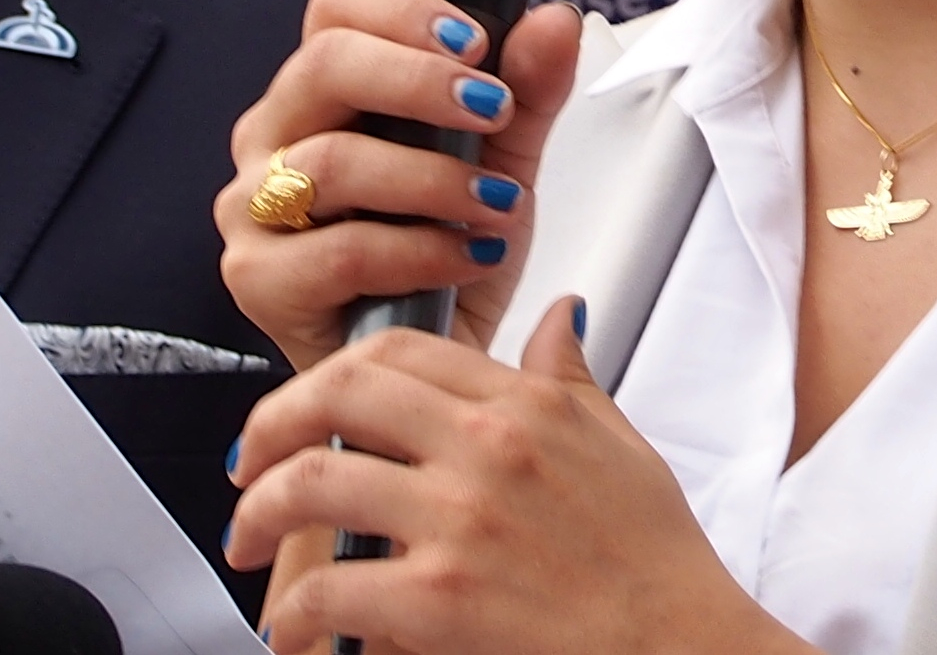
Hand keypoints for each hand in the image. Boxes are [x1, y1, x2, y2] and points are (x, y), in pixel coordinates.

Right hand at [218, 0, 579, 373]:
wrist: (435, 371)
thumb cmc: (449, 258)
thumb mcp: (500, 164)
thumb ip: (529, 91)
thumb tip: (557, 21)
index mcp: (323, 91)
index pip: (335, 7)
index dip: (402, 9)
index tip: (476, 41)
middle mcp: (275, 136)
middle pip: (325, 65)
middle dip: (420, 81)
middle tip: (492, 109)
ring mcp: (254, 206)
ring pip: (331, 161)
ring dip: (431, 180)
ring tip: (495, 204)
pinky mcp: (259, 278)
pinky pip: (338, 250)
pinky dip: (418, 251)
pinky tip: (466, 256)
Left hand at [228, 299, 804, 654]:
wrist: (688, 649)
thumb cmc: (656, 561)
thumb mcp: (620, 443)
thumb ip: (571, 374)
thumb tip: (562, 314)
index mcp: (521, 403)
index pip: (399, 349)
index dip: (333, 373)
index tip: (305, 407)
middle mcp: (484, 446)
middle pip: (338, 392)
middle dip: (272, 425)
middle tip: (249, 464)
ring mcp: (458, 522)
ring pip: (315, 483)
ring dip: (262, 513)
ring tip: (248, 540)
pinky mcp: (441, 602)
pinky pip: (332, 591)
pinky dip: (294, 614)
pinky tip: (291, 632)